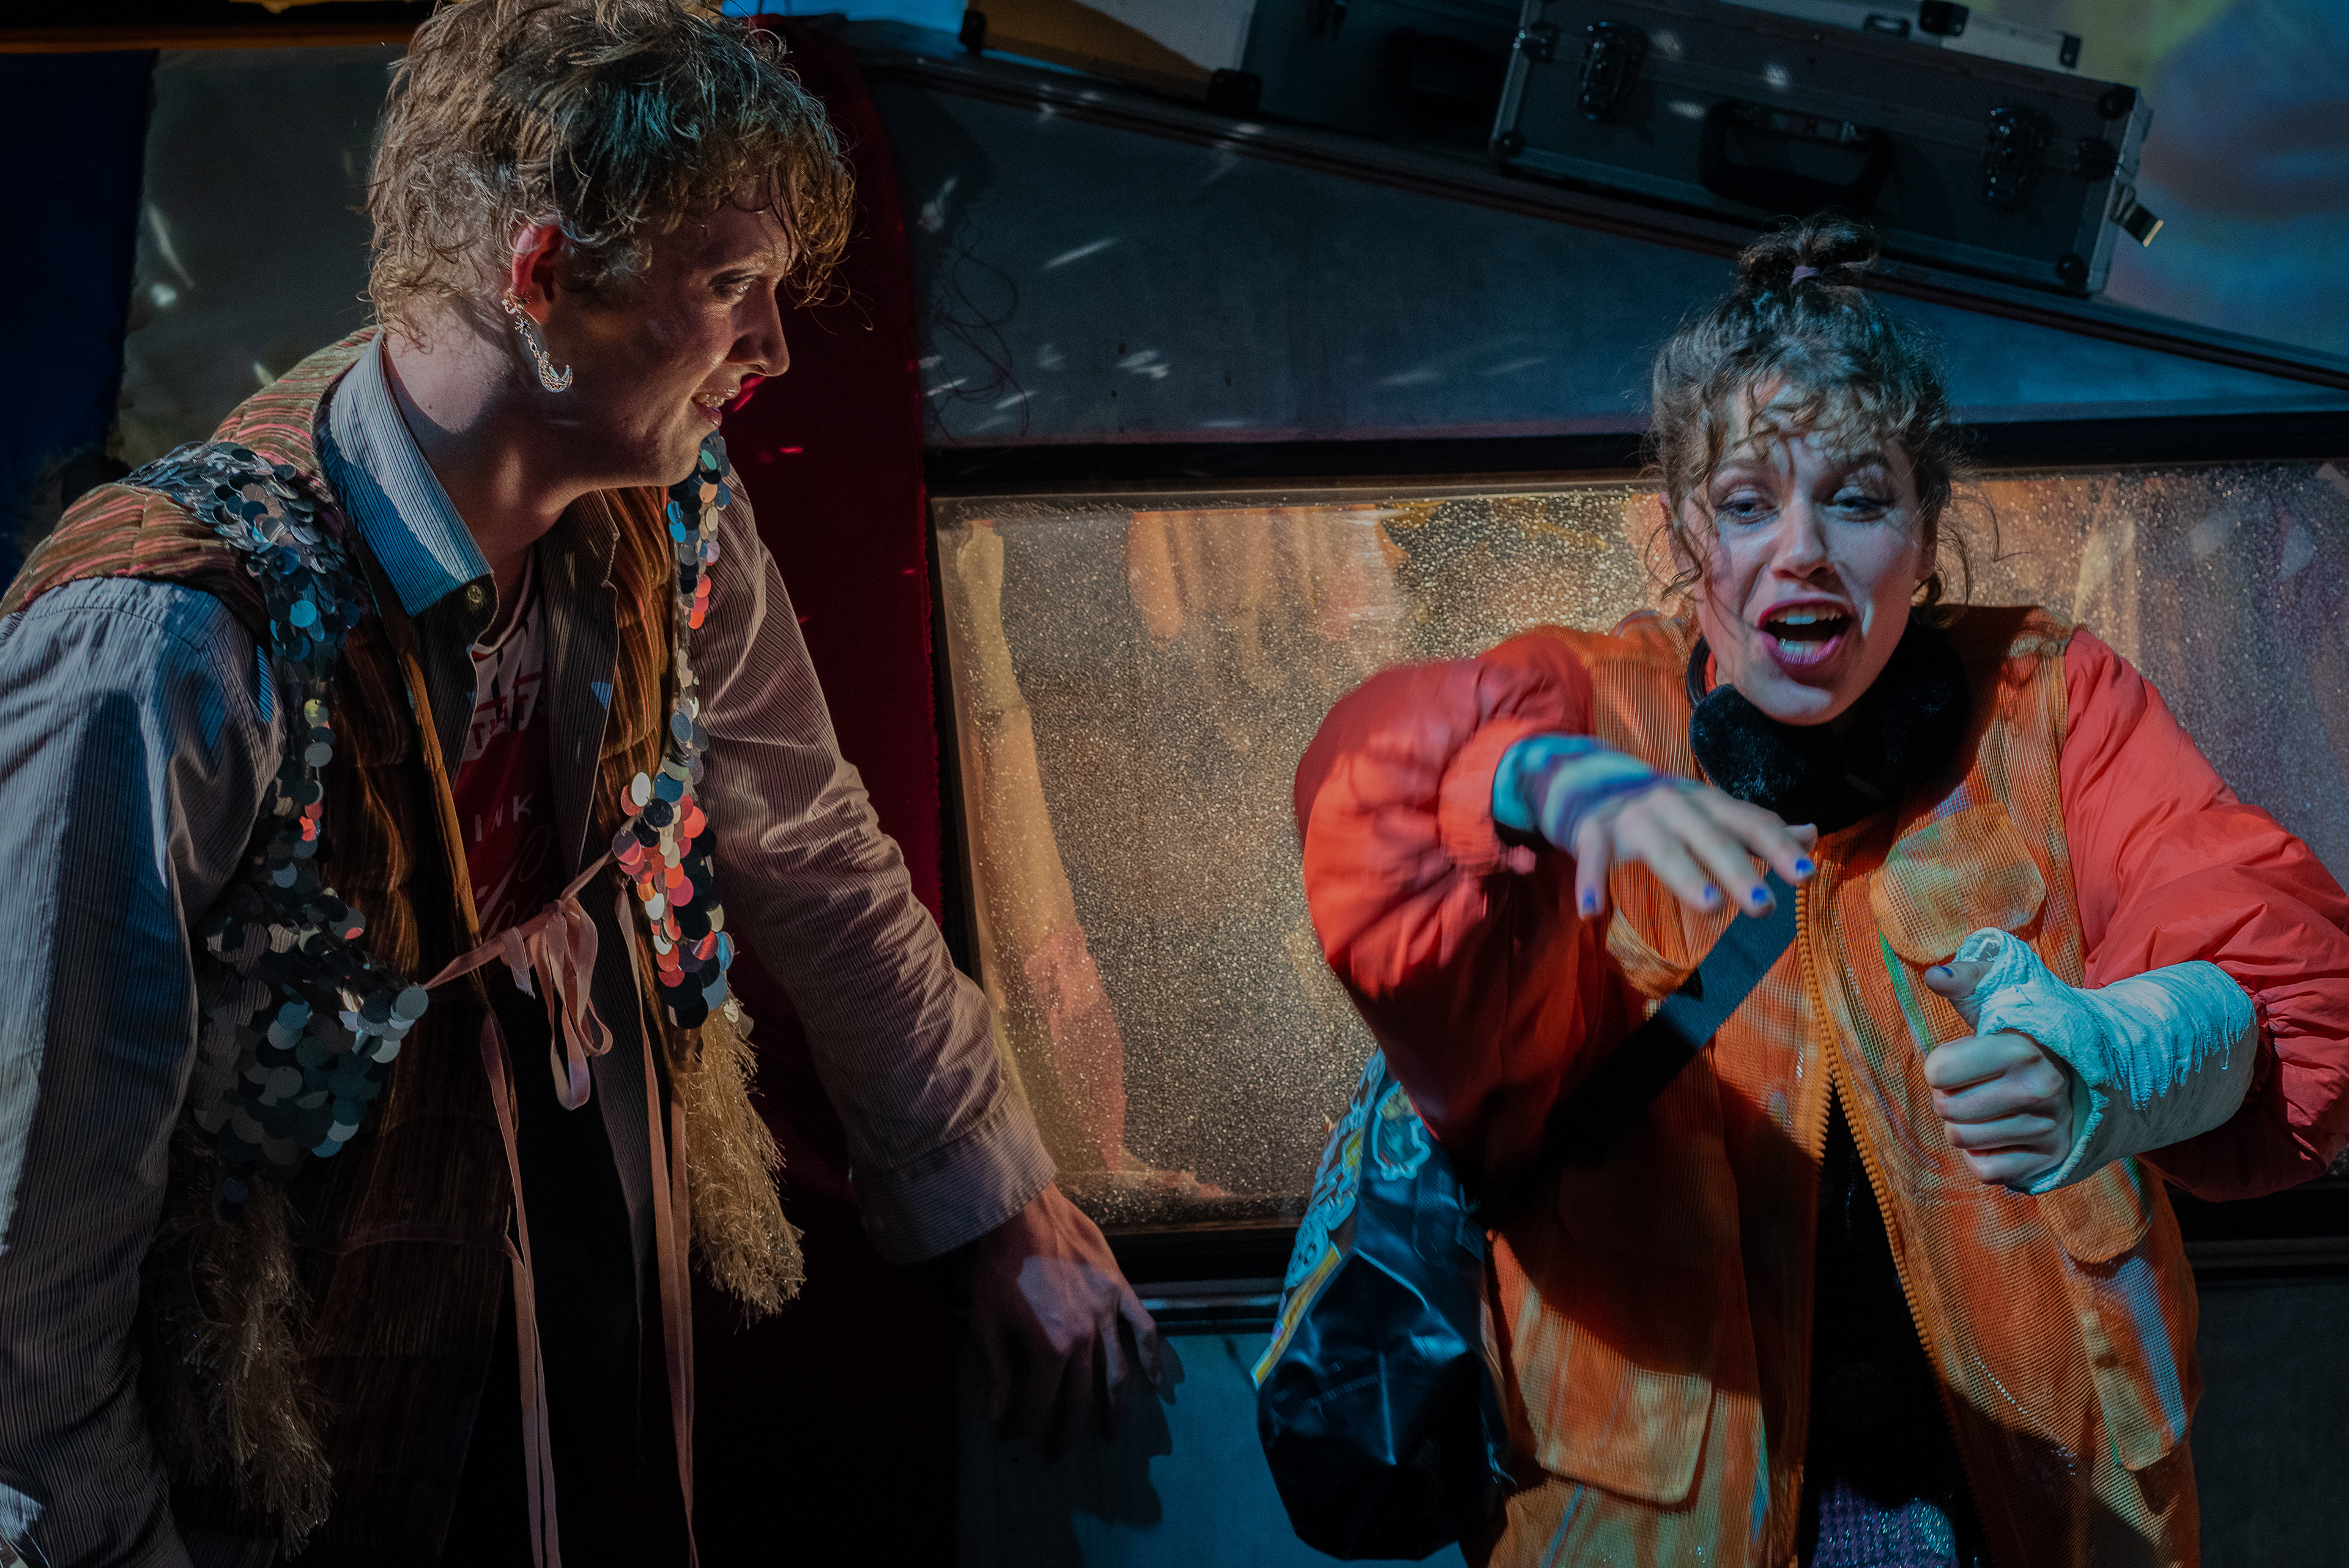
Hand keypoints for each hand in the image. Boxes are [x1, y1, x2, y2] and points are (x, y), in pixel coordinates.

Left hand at [967, 1184, 1163, 1455]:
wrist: (1021, 1211)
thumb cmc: (997, 1265)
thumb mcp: (985, 1322)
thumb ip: (994, 1373)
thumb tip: (994, 1416)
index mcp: (1049, 1348)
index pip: (1039, 1404)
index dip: (1025, 1426)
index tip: (1011, 1435)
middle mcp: (1084, 1338)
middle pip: (1081, 1398)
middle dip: (1067, 1432)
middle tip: (1057, 1453)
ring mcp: (1107, 1313)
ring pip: (1117, 1373)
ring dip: (1113, 1409)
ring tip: (1109, 1434)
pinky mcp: (1119, 1289)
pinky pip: (1144, 1327)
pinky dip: (1152, 1356)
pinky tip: (1154, 1382)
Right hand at [1499, 738, 1816, 919]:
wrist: (1582, 778)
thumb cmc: (1657, 808)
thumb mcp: (1708, 813)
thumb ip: (1755, 829)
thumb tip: (1811, 834)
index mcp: (1706, 804)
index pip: (1749, 823)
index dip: (1777, 847)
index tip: (1804, 876)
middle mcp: (1674, 804)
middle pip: (1711, 838)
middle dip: (1739, 870)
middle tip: (1764, 907)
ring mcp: (1632, 816)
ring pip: (1662, 847)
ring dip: (1686, 876)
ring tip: (1710, 907)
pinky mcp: (1592, 830)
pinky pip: (1593, 857)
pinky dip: (1591, 882)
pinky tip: (1592, 913)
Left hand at [1920, 959, 2076, 1187]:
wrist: (2094, 1065)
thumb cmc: (2032, 1029)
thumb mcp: (2005, 994)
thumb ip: (1967, 980)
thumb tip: (1934, 976)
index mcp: (2022, 1049)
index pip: (1937, 1072)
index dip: (1941, 1065)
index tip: (1964, 1059)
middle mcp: (2039, 1091)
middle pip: (1946, 1109)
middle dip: (1949, 1096)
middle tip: (1975, 1085)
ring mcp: (2050, 1129)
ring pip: (1961, 1140)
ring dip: (1964, 1125)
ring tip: (1989, 1106)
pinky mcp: (2052, 1159)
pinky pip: (1987, 1171)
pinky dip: (1982, 1156)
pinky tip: (1999, 1133)